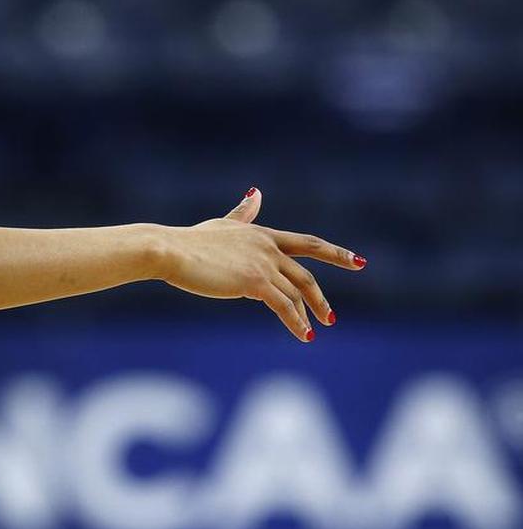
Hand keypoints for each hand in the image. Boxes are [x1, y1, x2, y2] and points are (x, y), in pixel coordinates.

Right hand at [157, 188, 365, 341]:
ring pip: (295, 293)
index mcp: (263, 235)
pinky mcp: (254, 283)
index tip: (357, 262)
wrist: (170, 251)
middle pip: (305, 274)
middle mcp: (268, 248)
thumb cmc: (189, 241)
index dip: (334, 253)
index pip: (307, 244)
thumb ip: (243, 214)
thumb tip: (256, 193)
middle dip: (320, 297)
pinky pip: (284, 307)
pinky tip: (304, 335)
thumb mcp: (222, 225)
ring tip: (313, 331)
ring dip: (307, 315)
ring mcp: (263, 265)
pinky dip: (296, 322)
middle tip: (331, 318)